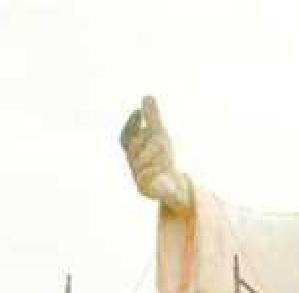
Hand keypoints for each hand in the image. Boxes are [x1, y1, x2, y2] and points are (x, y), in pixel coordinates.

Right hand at [121, 96, 191, 212]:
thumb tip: (147, 96)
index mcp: (133, 152)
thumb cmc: (162, 159)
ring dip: (157, 155)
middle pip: (136, 147)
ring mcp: (138, 178)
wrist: (172, 186)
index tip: (139, 112)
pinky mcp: (146, 190)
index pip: (126, 137)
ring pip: (142, 163)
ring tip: (168, 155)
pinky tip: (166, 168)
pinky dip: (157, 173)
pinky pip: (149, 180)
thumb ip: (153, 118)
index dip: (131, 125)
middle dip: (149, 138)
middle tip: (163, 135)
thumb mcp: (160, 137)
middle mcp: (133, 165)